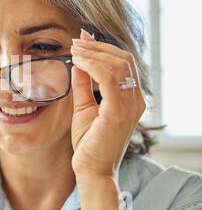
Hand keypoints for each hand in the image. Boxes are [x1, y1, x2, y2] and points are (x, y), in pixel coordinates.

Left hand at [69, 29, 145, 177]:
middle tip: (76, 41)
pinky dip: (93, 65)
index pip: (123, 63)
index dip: (103, 48)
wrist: (91, 169)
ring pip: (118, 65)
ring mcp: (129, 105)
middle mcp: (135, 100)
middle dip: (98, 47)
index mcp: (130, 98)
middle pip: (123, 59)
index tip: (82, 39)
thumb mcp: (84, 106)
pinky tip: (78, 61)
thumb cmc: (89, 141)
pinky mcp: (118, 112)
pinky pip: (110, 78)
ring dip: (94, 53)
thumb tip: (79, 62)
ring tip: (75, 49)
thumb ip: (84, 84)